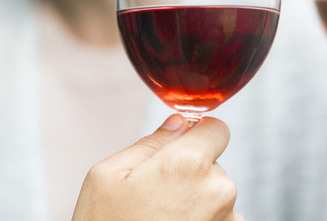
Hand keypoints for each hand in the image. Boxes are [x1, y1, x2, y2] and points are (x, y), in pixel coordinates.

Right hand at [72, 115, 241, 220]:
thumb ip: (150, 142)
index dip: (198, 135)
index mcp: (188, 164)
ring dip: (196, 203)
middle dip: (190, 173)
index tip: (181, 147)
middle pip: (214, 165)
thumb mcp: (108, 176)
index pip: (217, 129)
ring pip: (216, 197)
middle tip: (154, 195)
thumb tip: (178, 123)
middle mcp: (218, 191)